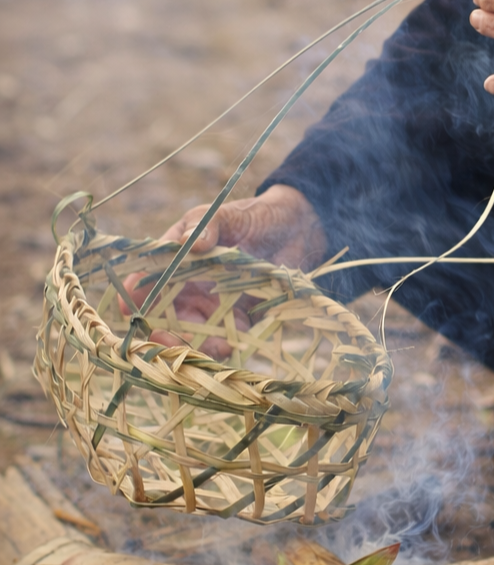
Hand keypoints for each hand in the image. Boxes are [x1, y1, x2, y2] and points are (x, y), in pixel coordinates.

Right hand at [121, 185, 327, 359]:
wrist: (293, 228)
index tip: (128, 306)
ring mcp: (213, 309)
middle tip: (166, 339)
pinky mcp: (240, 322)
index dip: (134, 296)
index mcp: (175, 265)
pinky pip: (228, 341)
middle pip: (165, 319)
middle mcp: (189, 292)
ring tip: (204, 347)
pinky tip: (229, 347)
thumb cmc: (248, 218)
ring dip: (193, 347)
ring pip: (193, 337)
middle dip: (162, 333)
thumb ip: (205, 227)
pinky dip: (224, 348)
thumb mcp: (222, 215)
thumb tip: (190, 243)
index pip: (146, 283)